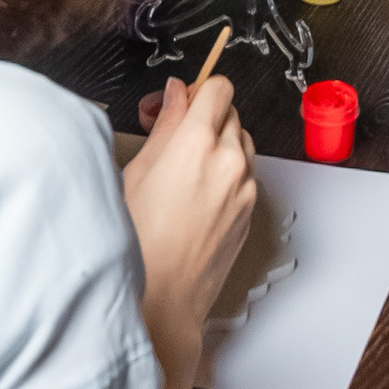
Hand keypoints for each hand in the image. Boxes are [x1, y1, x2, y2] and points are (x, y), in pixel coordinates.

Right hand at [124, 75, 256, 388]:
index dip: (198, 90)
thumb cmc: (139, 243)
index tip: (181, 101)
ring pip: (241, 142)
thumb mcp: (138, 172)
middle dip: (204, 116)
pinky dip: (226, 172)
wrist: (163, 301)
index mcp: (197, 143)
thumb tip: (176, 94)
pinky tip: (195, 194)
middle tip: (172, 135)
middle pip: (230, 112)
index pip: (217, 87)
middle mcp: (229, 160)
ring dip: (219, 143)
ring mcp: (245, 187)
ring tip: (183, 168)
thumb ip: (166, 125)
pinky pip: (244, 174)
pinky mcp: (250, 210)